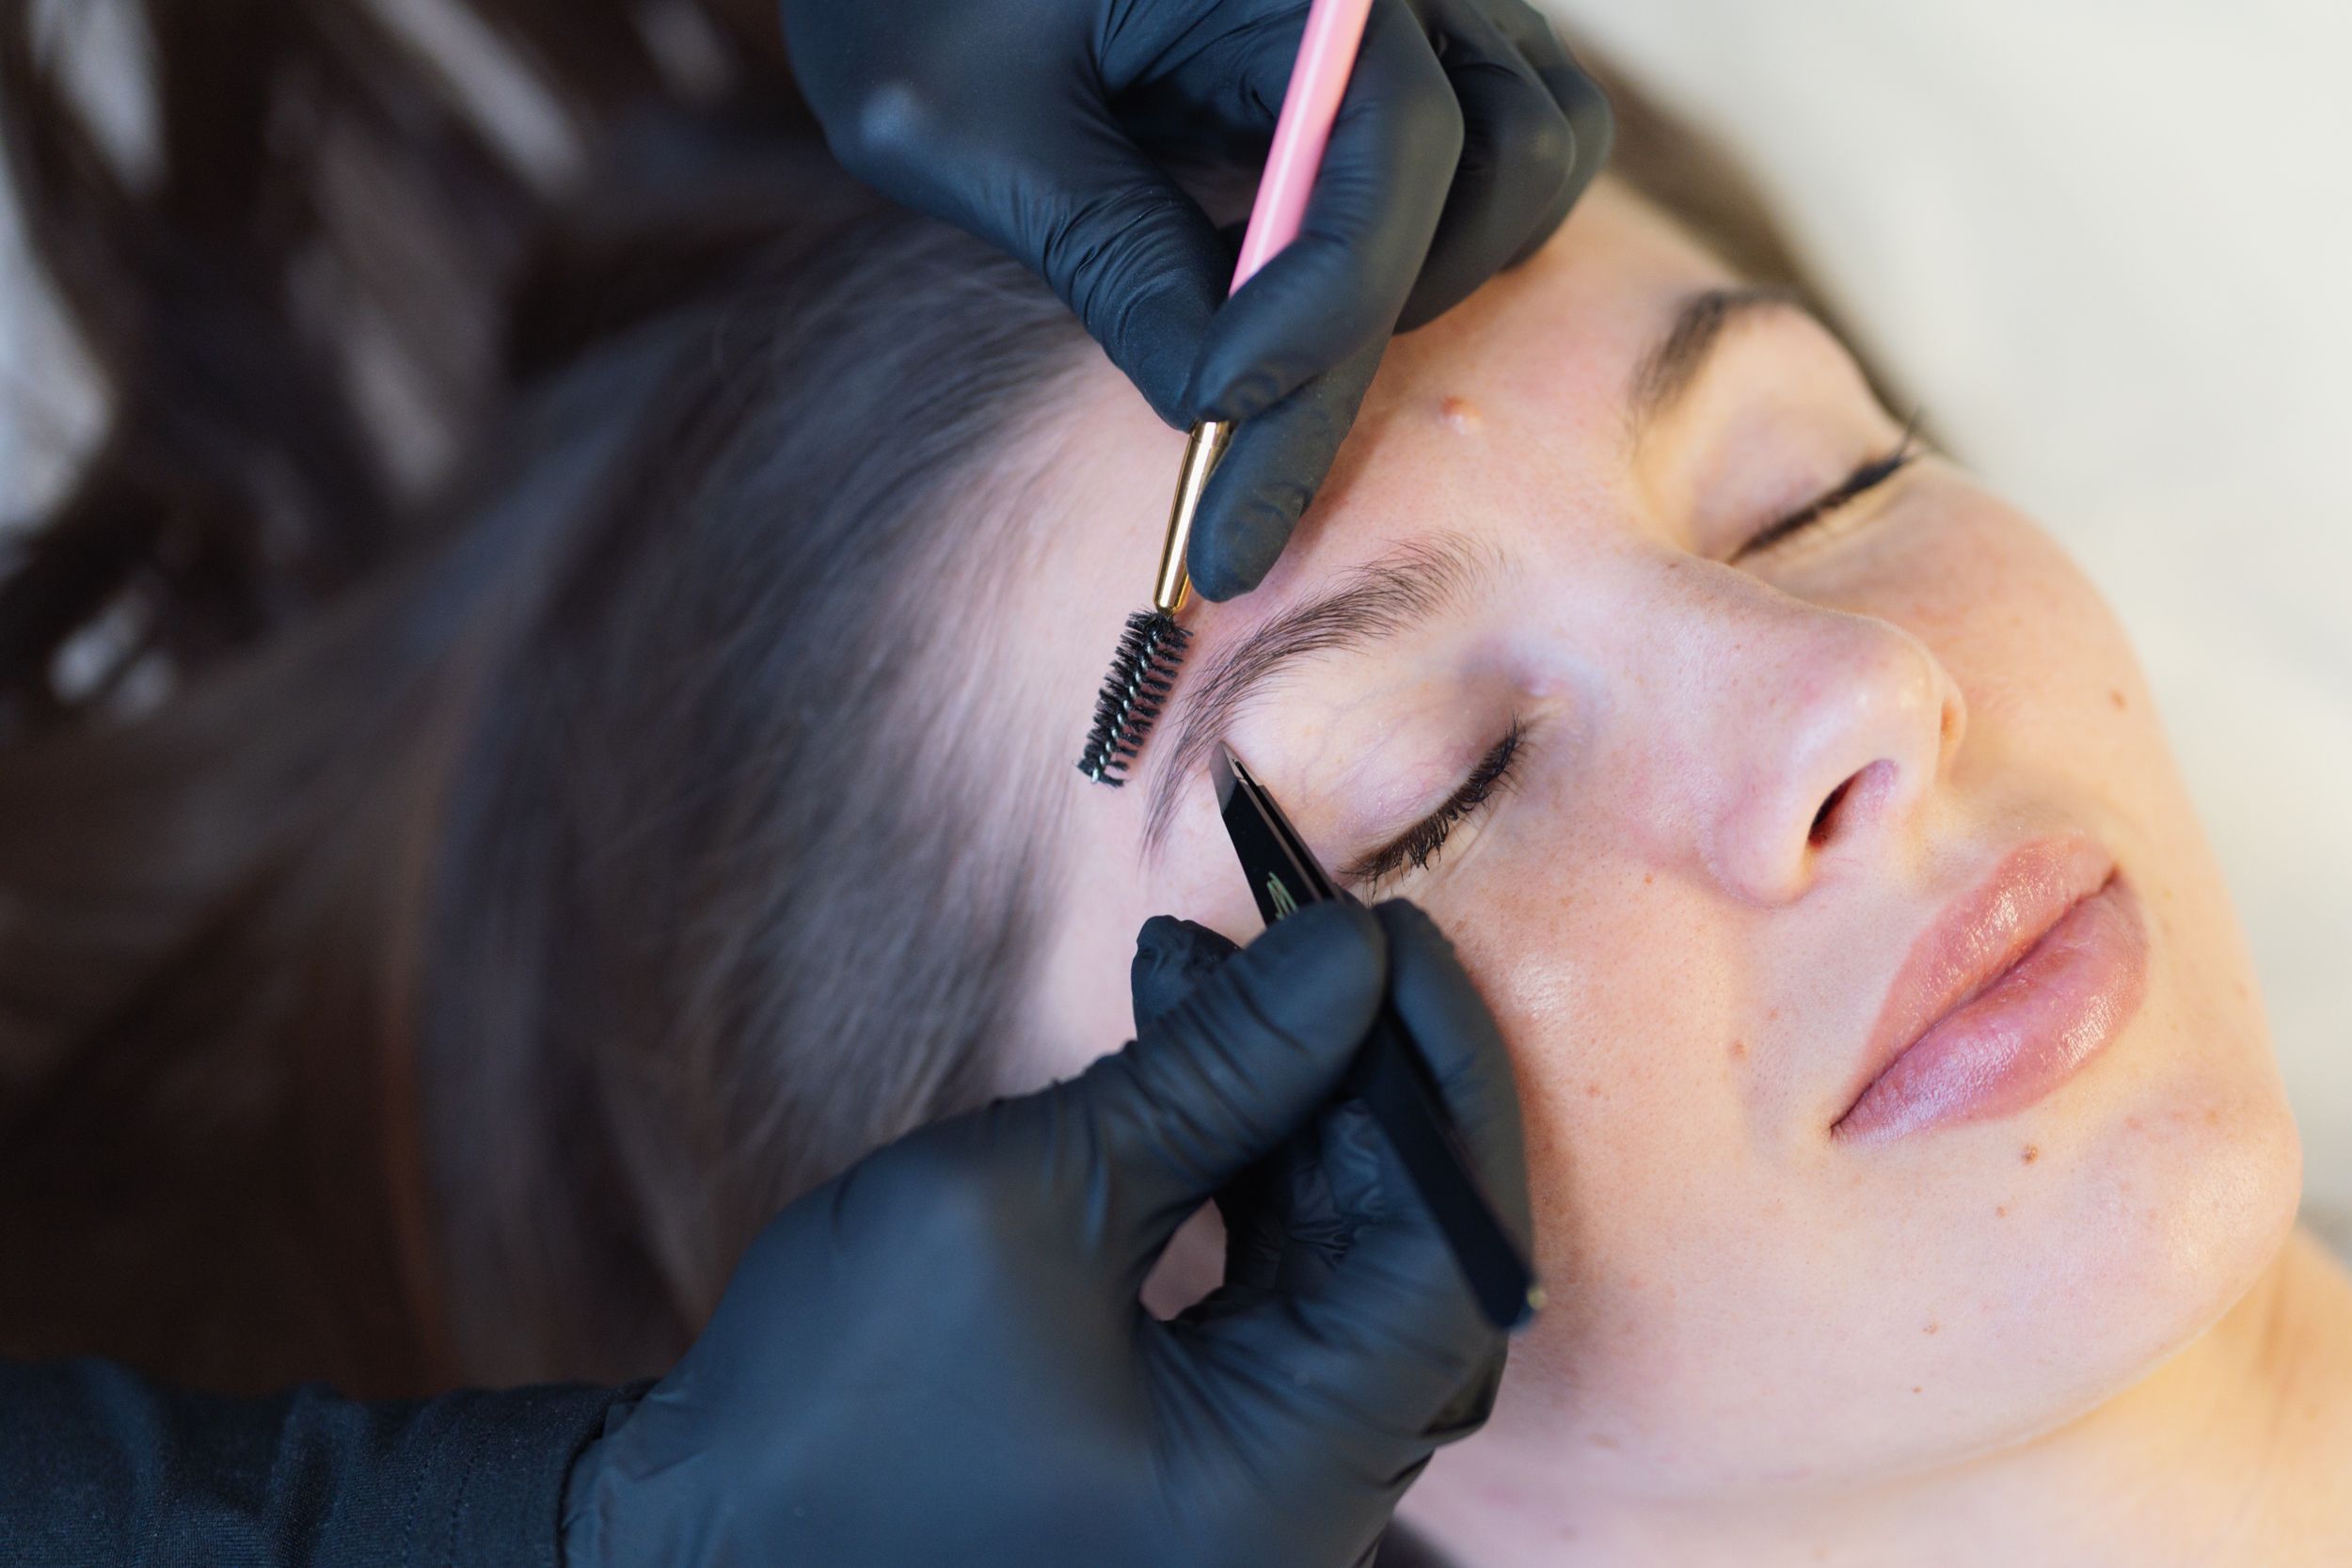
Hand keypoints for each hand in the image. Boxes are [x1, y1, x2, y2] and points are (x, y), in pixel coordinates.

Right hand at [560, 900, 1533, 1567]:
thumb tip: (1346, 955)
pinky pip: (1271, 1288)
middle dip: (1358, 1077)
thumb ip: (1214, 1075)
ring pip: (1340, 1261)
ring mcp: (1253, 1484)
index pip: (1448, 1268)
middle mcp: (1298, 1506)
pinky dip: (1242, 1167)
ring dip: (1291, 1104)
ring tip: (1203, 965)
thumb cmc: (831, 1400)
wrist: (697, 1532)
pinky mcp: (1201, 1445)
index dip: (1440, 1084)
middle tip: (1310, 932)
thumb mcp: (1028, 1199)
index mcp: (1281, 1490)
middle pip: (1406, 1258)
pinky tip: (1185, 1048)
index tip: (1392, 939)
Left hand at [778, 0, 1611, 599]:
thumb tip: (1210, 405)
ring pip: (1535, 158)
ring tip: (1270, 374)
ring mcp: (1426, 0)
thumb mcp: (965, 121)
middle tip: (1230, 509)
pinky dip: (1446, 249)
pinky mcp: (1422, 52)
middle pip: (1492, 163)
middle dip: (1352, 348)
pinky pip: (1515, 156)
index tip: (1214, 414)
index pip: (1393, 138)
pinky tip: (1302, 309)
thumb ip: (1104, 251)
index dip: (1323, 302)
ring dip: (1434, 285)